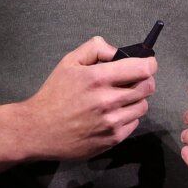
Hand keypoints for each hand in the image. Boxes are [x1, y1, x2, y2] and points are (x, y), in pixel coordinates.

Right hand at [19, 36, 156, 161]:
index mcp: (98, 78)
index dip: (149, 64)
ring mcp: (111, 122)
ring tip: (119, 98)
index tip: (146, 63)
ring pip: (143, 106)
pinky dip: (128, 117)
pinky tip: (112, 114)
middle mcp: (108, 100)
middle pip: (148, 87)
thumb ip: (96, 49)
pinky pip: (134, 123)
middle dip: (144, 80)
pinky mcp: (112, 139)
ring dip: (136, 100)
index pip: (143, 68)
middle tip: (132, 80)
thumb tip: (118, 51)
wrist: (38, 130)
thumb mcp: (69, 62)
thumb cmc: (54, 93)